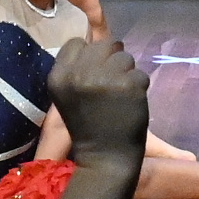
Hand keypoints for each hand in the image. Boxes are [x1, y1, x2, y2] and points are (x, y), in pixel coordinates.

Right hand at [47, 38, 148, 163]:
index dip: (89, 57)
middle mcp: (79, 74)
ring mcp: (105, 79)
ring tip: (119, 97)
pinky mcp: (129, 85)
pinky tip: (130, 105)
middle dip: (111, 61)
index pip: (77, 43)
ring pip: (125, 57)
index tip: (92, 76)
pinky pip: (140, 73)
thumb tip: (98, 38)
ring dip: (127, 74)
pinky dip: (139, 87)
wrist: (104, 159)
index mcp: (58, 76)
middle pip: (104, 44)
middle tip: (110, 86)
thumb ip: (77, 67)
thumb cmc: (87, 125)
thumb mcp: (69, 94)